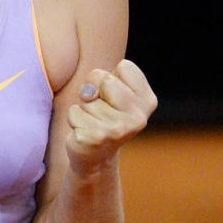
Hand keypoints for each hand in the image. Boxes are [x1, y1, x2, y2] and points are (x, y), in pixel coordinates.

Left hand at [66, 59, 157, 174]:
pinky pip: (74, 112)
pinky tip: (85, 131)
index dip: (112, 77)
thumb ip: (103, 80)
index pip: (126, 66)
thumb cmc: (103, 114)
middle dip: (95, 90)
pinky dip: (74, 119)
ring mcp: (118, 129)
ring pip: (87, 96)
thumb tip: (89, 94)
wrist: (96, 156)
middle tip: (100, 109)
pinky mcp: (96, 138)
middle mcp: (138, 117)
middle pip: (104, 78)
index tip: (113, 96)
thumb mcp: (110, 91)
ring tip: (93, 122)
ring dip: (83, 107)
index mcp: (148, 101)